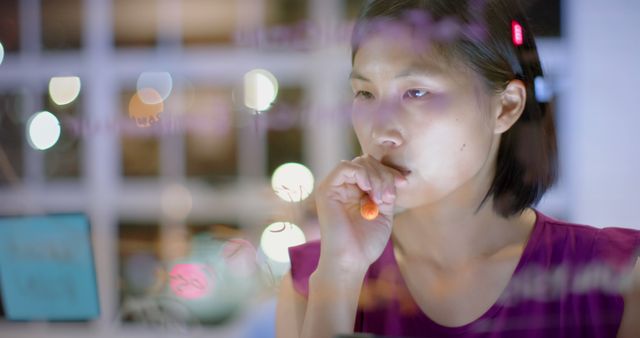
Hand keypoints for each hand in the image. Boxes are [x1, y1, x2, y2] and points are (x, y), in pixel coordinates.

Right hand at [314, 154, 408, 270]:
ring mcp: (334, 187)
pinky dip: (361, 174)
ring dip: (376, 177)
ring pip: (359, 163)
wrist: (350, 260)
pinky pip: (344, 167)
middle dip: (384, 175)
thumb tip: (395, 172)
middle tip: (388, 198)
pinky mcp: (326, 190)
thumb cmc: (366, 242)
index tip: (403, 182)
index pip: (374, 167)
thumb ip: (386, 190)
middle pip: (367, 161)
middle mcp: (344, 187)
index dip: (390, 171)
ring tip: (380, 200)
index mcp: (356, 191)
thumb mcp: (384, 212)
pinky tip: (368, 190)